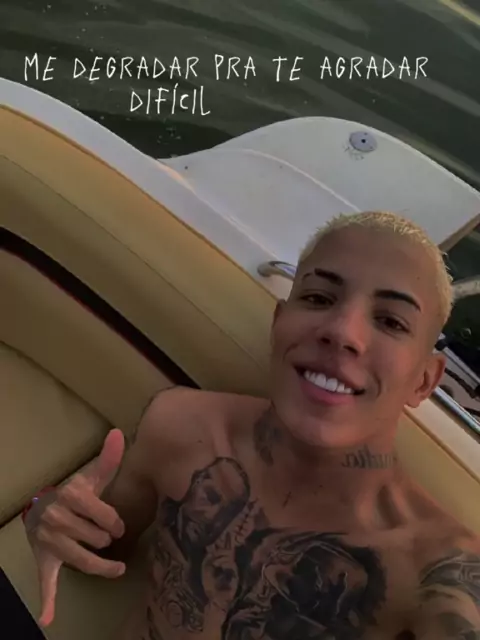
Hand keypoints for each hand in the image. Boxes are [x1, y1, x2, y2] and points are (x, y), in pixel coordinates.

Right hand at [26, 429, 126, 626]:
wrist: (41, 512)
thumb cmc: (73, 496)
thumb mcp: (90, 479)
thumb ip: (107, 460)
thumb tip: (119, 433)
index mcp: (72, 496)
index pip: (106, 516)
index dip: (115, 523)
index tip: (118, 526)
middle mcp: (58, 519)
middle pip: (97, 539)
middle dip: (104, 538)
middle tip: (102, 535)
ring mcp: (50, 542)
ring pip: (84, 561)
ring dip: (100, 563)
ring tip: (109, 562)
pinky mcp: (44, 562)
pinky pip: (47, 583)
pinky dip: (47, 602)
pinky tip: (48, 618)